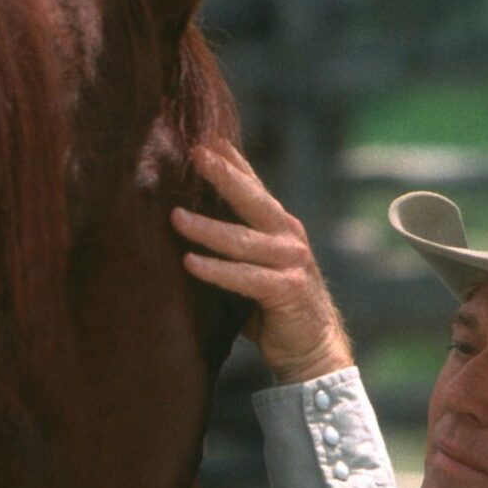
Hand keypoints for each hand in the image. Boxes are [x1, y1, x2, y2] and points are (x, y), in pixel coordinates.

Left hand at [172, 139, 353, 384]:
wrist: (313, 350)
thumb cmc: (274, 309)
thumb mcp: (254, 268)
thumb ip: (234, 247)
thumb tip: (186, 224)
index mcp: (280, 228)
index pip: (253, 187)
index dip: (232, 161)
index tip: (207, 138)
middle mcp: (288, 238)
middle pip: (252, 200)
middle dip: (223, 174)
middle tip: (195, 152)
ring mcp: (291, 262)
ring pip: (242, 240)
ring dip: (206, 228)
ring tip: (175, 216)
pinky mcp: (286, 290)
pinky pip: (244, 278)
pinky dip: (216, 270)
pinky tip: (189, 262)